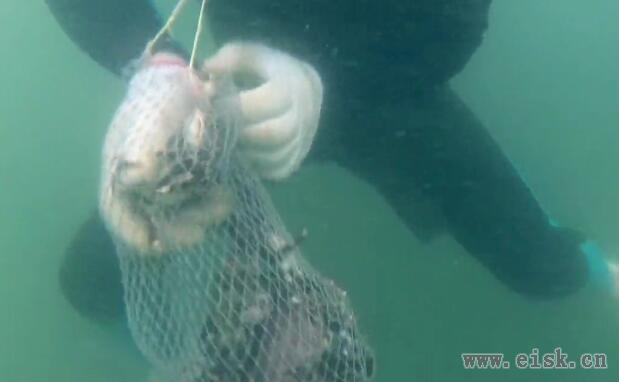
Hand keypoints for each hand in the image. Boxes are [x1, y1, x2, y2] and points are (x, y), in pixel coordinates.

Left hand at [203, 42, 322, 179]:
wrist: (304, 91)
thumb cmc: (270, 71)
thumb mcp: (253, 55)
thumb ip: (231, 58)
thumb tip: (205, 71)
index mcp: (294, 86)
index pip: (265, 102)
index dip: (234, 107)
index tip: (209, 106)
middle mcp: (304, 116)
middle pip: (271, 134)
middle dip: (238, 133)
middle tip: (213, 130)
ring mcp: (303, 142)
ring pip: (272, 157)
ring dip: (243, 152)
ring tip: (221, 141)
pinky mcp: (296, 160)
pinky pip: (274, 171)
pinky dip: (253, 166)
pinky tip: (236, 154)